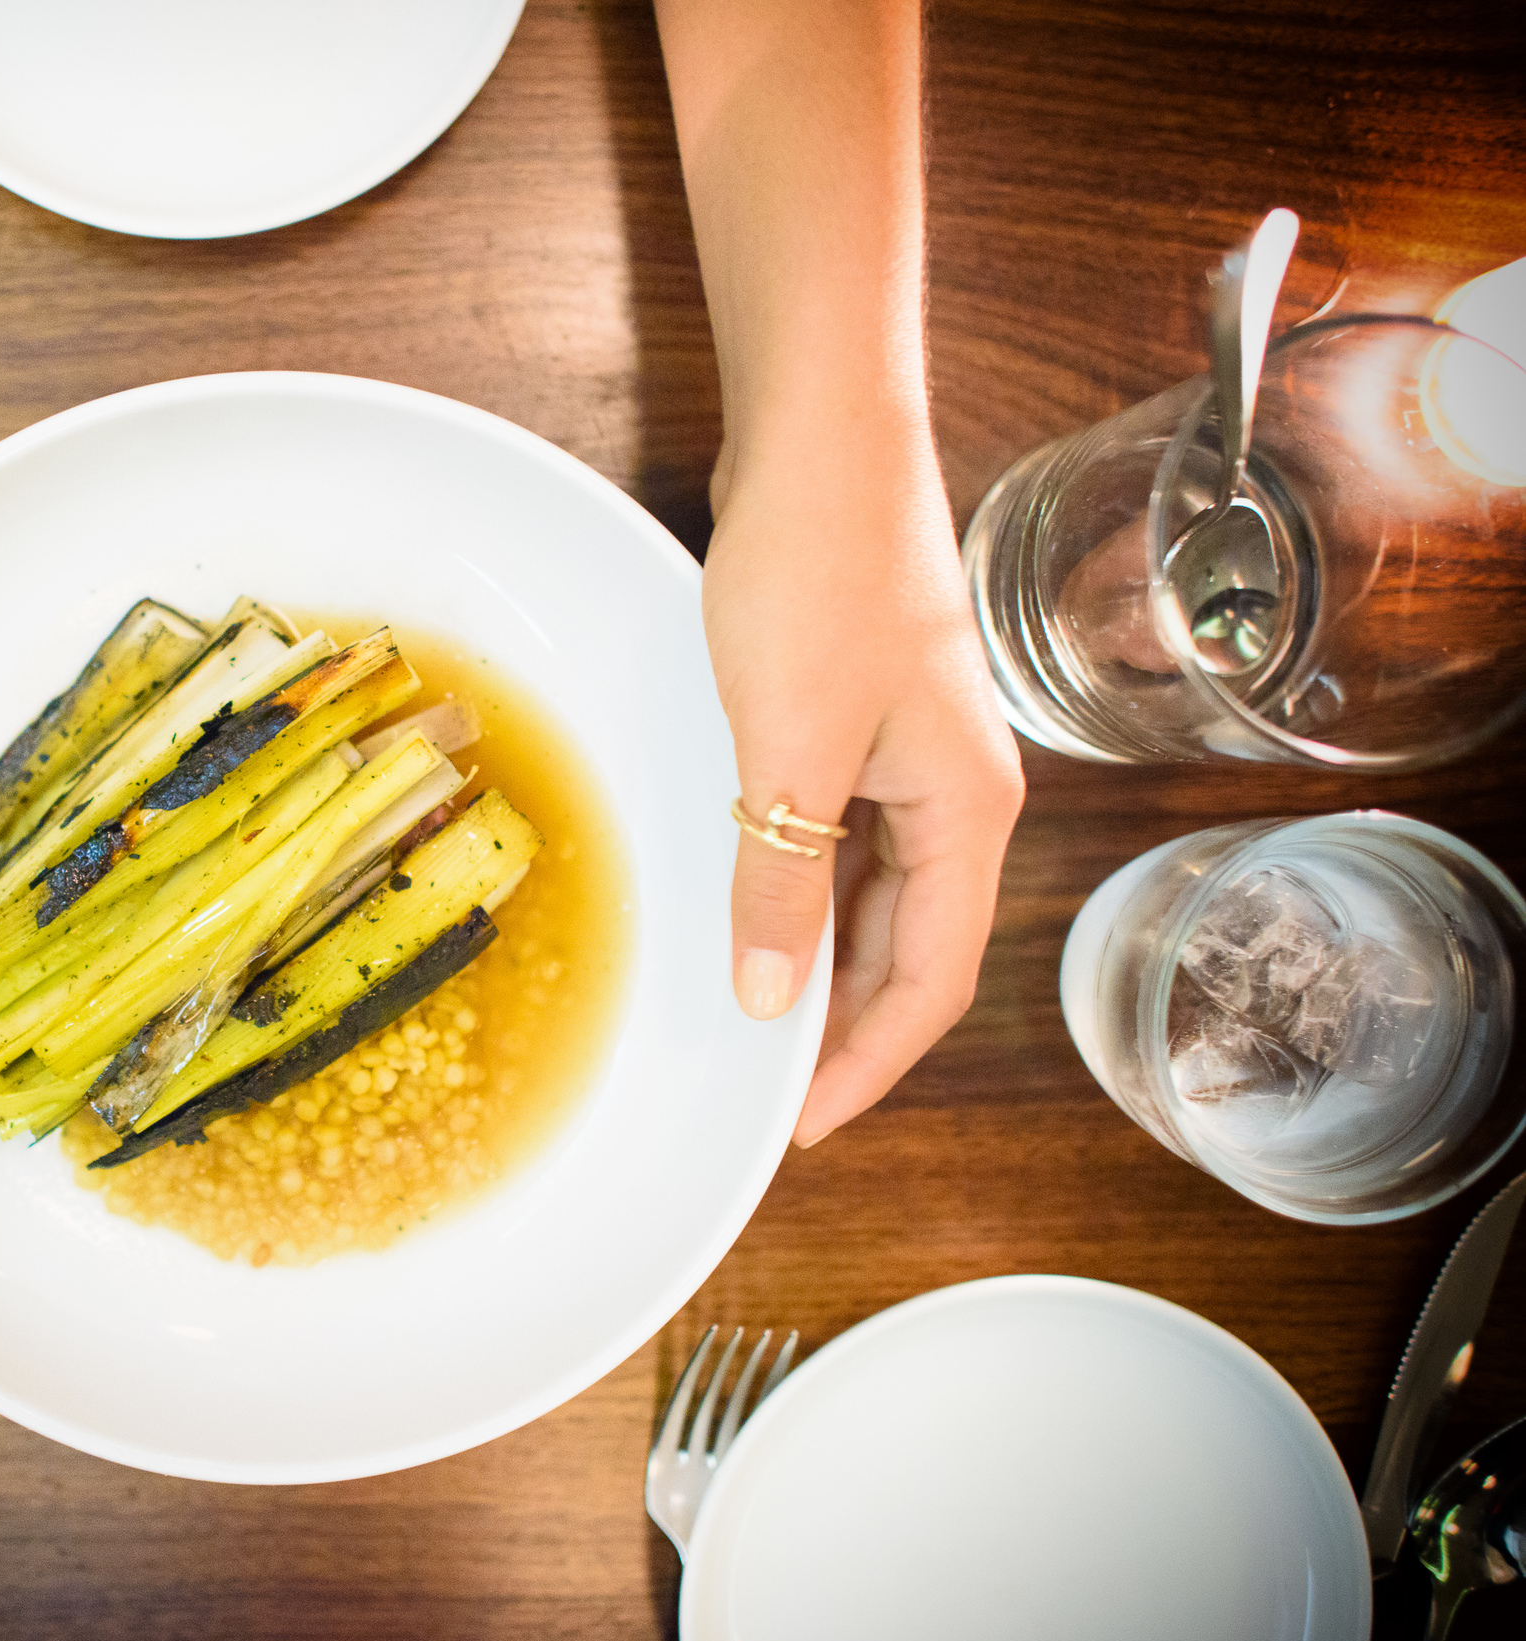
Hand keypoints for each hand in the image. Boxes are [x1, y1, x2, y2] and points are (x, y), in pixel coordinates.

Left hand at [702, 423, 1024, 1146]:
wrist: (822, 435)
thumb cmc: (819, 573)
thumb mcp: (788, 747)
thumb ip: (781, 879)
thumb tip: (772, 999)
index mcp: (967, 811)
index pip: (931, 982)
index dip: (864, 1063)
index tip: (797, 1125)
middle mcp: (956, 792)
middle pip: (911, 947)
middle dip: (843, 1025)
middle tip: (765, 1087)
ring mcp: (912, 752)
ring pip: (875, 893)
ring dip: (821, 958)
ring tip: (753, 1015)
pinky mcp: (864, 715)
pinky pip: (844, 837)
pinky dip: (804, 886)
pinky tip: (753, 905)